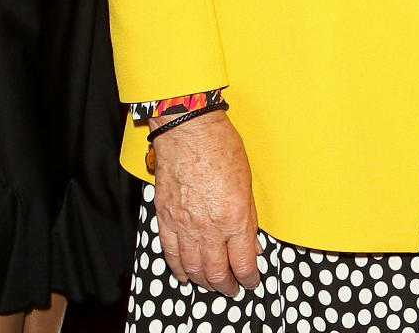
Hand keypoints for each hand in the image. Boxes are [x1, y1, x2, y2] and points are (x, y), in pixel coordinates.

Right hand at [153, 111, 260, 292]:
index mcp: (234, 217)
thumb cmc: (219, 145)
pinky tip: (185, 274)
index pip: (244, 262)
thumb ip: (249, 217)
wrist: (187, 129)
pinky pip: (171, 254)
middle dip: (228, 286)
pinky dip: (179, 269)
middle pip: (218, 273)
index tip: (251, 280)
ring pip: (194, 269)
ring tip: (212, 285)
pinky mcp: (166, 219)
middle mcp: (209, 227)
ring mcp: (185, 225)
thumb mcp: (247, 181)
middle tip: (233, 289)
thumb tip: (252, 243)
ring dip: (205, 282)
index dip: (249, 277)